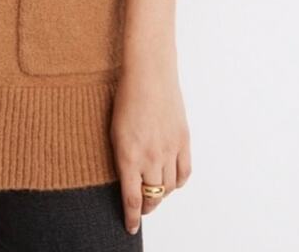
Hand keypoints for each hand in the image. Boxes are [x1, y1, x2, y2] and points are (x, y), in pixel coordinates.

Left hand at [110, 45, 191, 235]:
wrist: (149, 73)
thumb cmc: (126, 96)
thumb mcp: (114, 130)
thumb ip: (122, 157)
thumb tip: (127, 179)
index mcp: (128, 154)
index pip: (132, 198)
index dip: (131, 216)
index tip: (130, 226)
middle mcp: (151, 156)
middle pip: (152, 195)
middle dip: (146, 206)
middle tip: (142, 208)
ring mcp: (170, 149)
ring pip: (169, 187)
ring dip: (162, 194)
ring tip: (155, 193)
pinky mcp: (183, 140)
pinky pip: (184, 173)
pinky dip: (178, 182)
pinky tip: (172, 182)